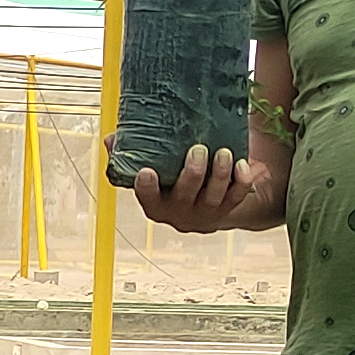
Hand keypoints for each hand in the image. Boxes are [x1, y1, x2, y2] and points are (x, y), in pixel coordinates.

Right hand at [126, 144, 263, 233]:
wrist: (203, 202)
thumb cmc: (170, 178)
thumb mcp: (150, 168)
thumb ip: (130, 154)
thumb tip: (111, 140)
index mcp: (155, 204)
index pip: (147, 198)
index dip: (146, 188)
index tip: (146, 172)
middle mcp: (178, 214)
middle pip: (184, 197)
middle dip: (192, 174)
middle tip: (198, 150)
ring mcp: (204, 214)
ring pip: (213, 198)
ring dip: (220, 175)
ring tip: (224, 152)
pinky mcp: (226, 210)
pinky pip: (236, 198)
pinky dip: (242, 182)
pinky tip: (243, 165)